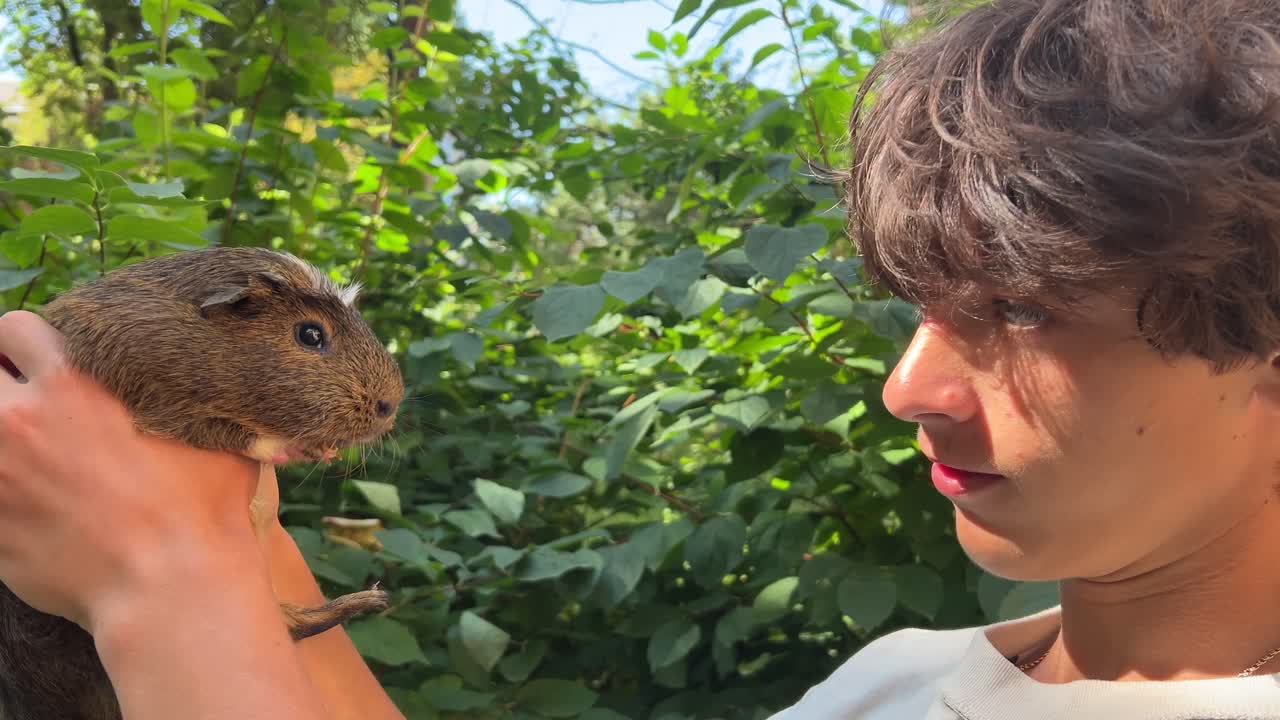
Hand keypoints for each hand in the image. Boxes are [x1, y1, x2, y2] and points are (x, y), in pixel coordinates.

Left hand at [0, 310, 262, 629]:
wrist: (170, 589)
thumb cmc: (201, 512)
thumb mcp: (215, 435)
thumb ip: (195, 402)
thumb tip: (220, 386)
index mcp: (75, 387)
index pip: (15, 329)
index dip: (23, 342)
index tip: (34, 360)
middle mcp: (20, 423)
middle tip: (24, 406)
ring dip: (1, 439)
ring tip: (26, 455)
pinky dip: (2, 493)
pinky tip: (27, 501)